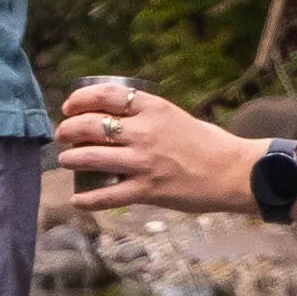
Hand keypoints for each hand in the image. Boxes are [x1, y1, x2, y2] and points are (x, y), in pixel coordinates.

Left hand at [53, 71, 248, 217]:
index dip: (80, 99)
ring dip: (71, 159)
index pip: (106, 95)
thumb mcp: (176, 117)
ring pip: (92, 157)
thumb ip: (148, 117)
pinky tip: (77, 200)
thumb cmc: (208, 144)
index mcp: (153, 108)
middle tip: (63, 135)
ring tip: (66, 160)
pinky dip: (87, 199)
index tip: (69, 106)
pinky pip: (108, 195)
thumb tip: (117, 119)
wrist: (233, 172)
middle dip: (69, 129)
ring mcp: (144, 162)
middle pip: (91, 125)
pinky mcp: (147, 190)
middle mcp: (144, 132)